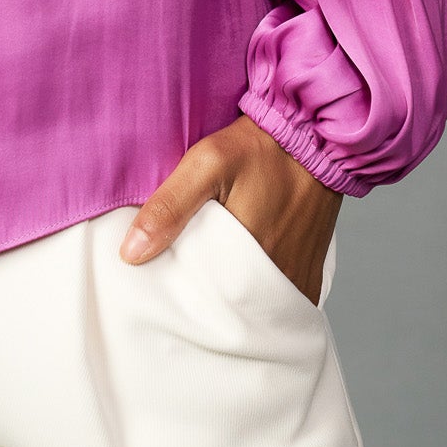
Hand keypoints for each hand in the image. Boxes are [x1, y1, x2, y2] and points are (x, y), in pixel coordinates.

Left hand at [118, 115, 342, 305]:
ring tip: (212, 279)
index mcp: (248, 264)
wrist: (316, 135)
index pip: (203, 306)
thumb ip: (171, 205)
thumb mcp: (208, 162)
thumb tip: (131, 253)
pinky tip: (242, 277)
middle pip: (230, 312)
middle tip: (185, 283)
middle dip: (207, 304)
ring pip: (255, 309)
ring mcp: (297, 282)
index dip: (181, 298)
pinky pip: (278, 302)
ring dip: (235, 301)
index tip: (164, 287)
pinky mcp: (309, 276)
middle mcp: (278, 282)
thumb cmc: (261, 147)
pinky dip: (260, 297)